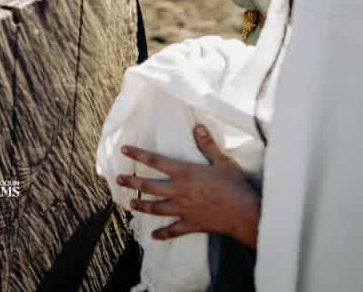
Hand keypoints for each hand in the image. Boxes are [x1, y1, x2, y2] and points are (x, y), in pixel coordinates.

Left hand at [116, 125, 260, 248]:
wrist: (244, 213)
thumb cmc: (235, 185)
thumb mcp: (222, 161)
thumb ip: (207, 145)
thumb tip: (197, 127)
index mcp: (185, 173)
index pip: (156, 161)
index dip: (138, 154)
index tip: (123, 150)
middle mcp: (179, 191)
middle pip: (150, 186)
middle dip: (132, 182)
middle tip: (118, 180)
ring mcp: (183, 209)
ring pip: (156, 208)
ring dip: (142, 206)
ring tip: (130, 204)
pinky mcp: (191, 224)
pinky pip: (173, 230)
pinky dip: (163, 233)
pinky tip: (154, 235)